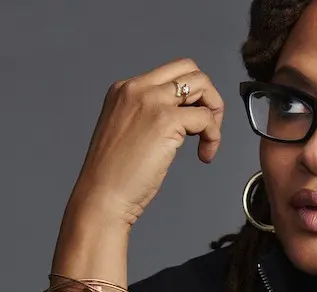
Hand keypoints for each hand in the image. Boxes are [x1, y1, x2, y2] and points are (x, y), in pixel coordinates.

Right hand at [67, 57, 224, 226]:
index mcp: (125, 89)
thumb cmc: (114, 175)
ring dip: (215, 114)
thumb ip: (150, 115)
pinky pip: (206, 118)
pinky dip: (213, 137)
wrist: (101, 196)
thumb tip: (183, 115)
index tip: (193, 123)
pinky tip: (203, 156)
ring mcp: (150, 101)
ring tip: (207, 142)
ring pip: (203, 86)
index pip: (172, 72)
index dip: (192, 96)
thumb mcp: (129, 131)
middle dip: (208, 97)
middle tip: (207, 128)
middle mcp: (136, 88)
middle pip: (191, 70)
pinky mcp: (165, 120)